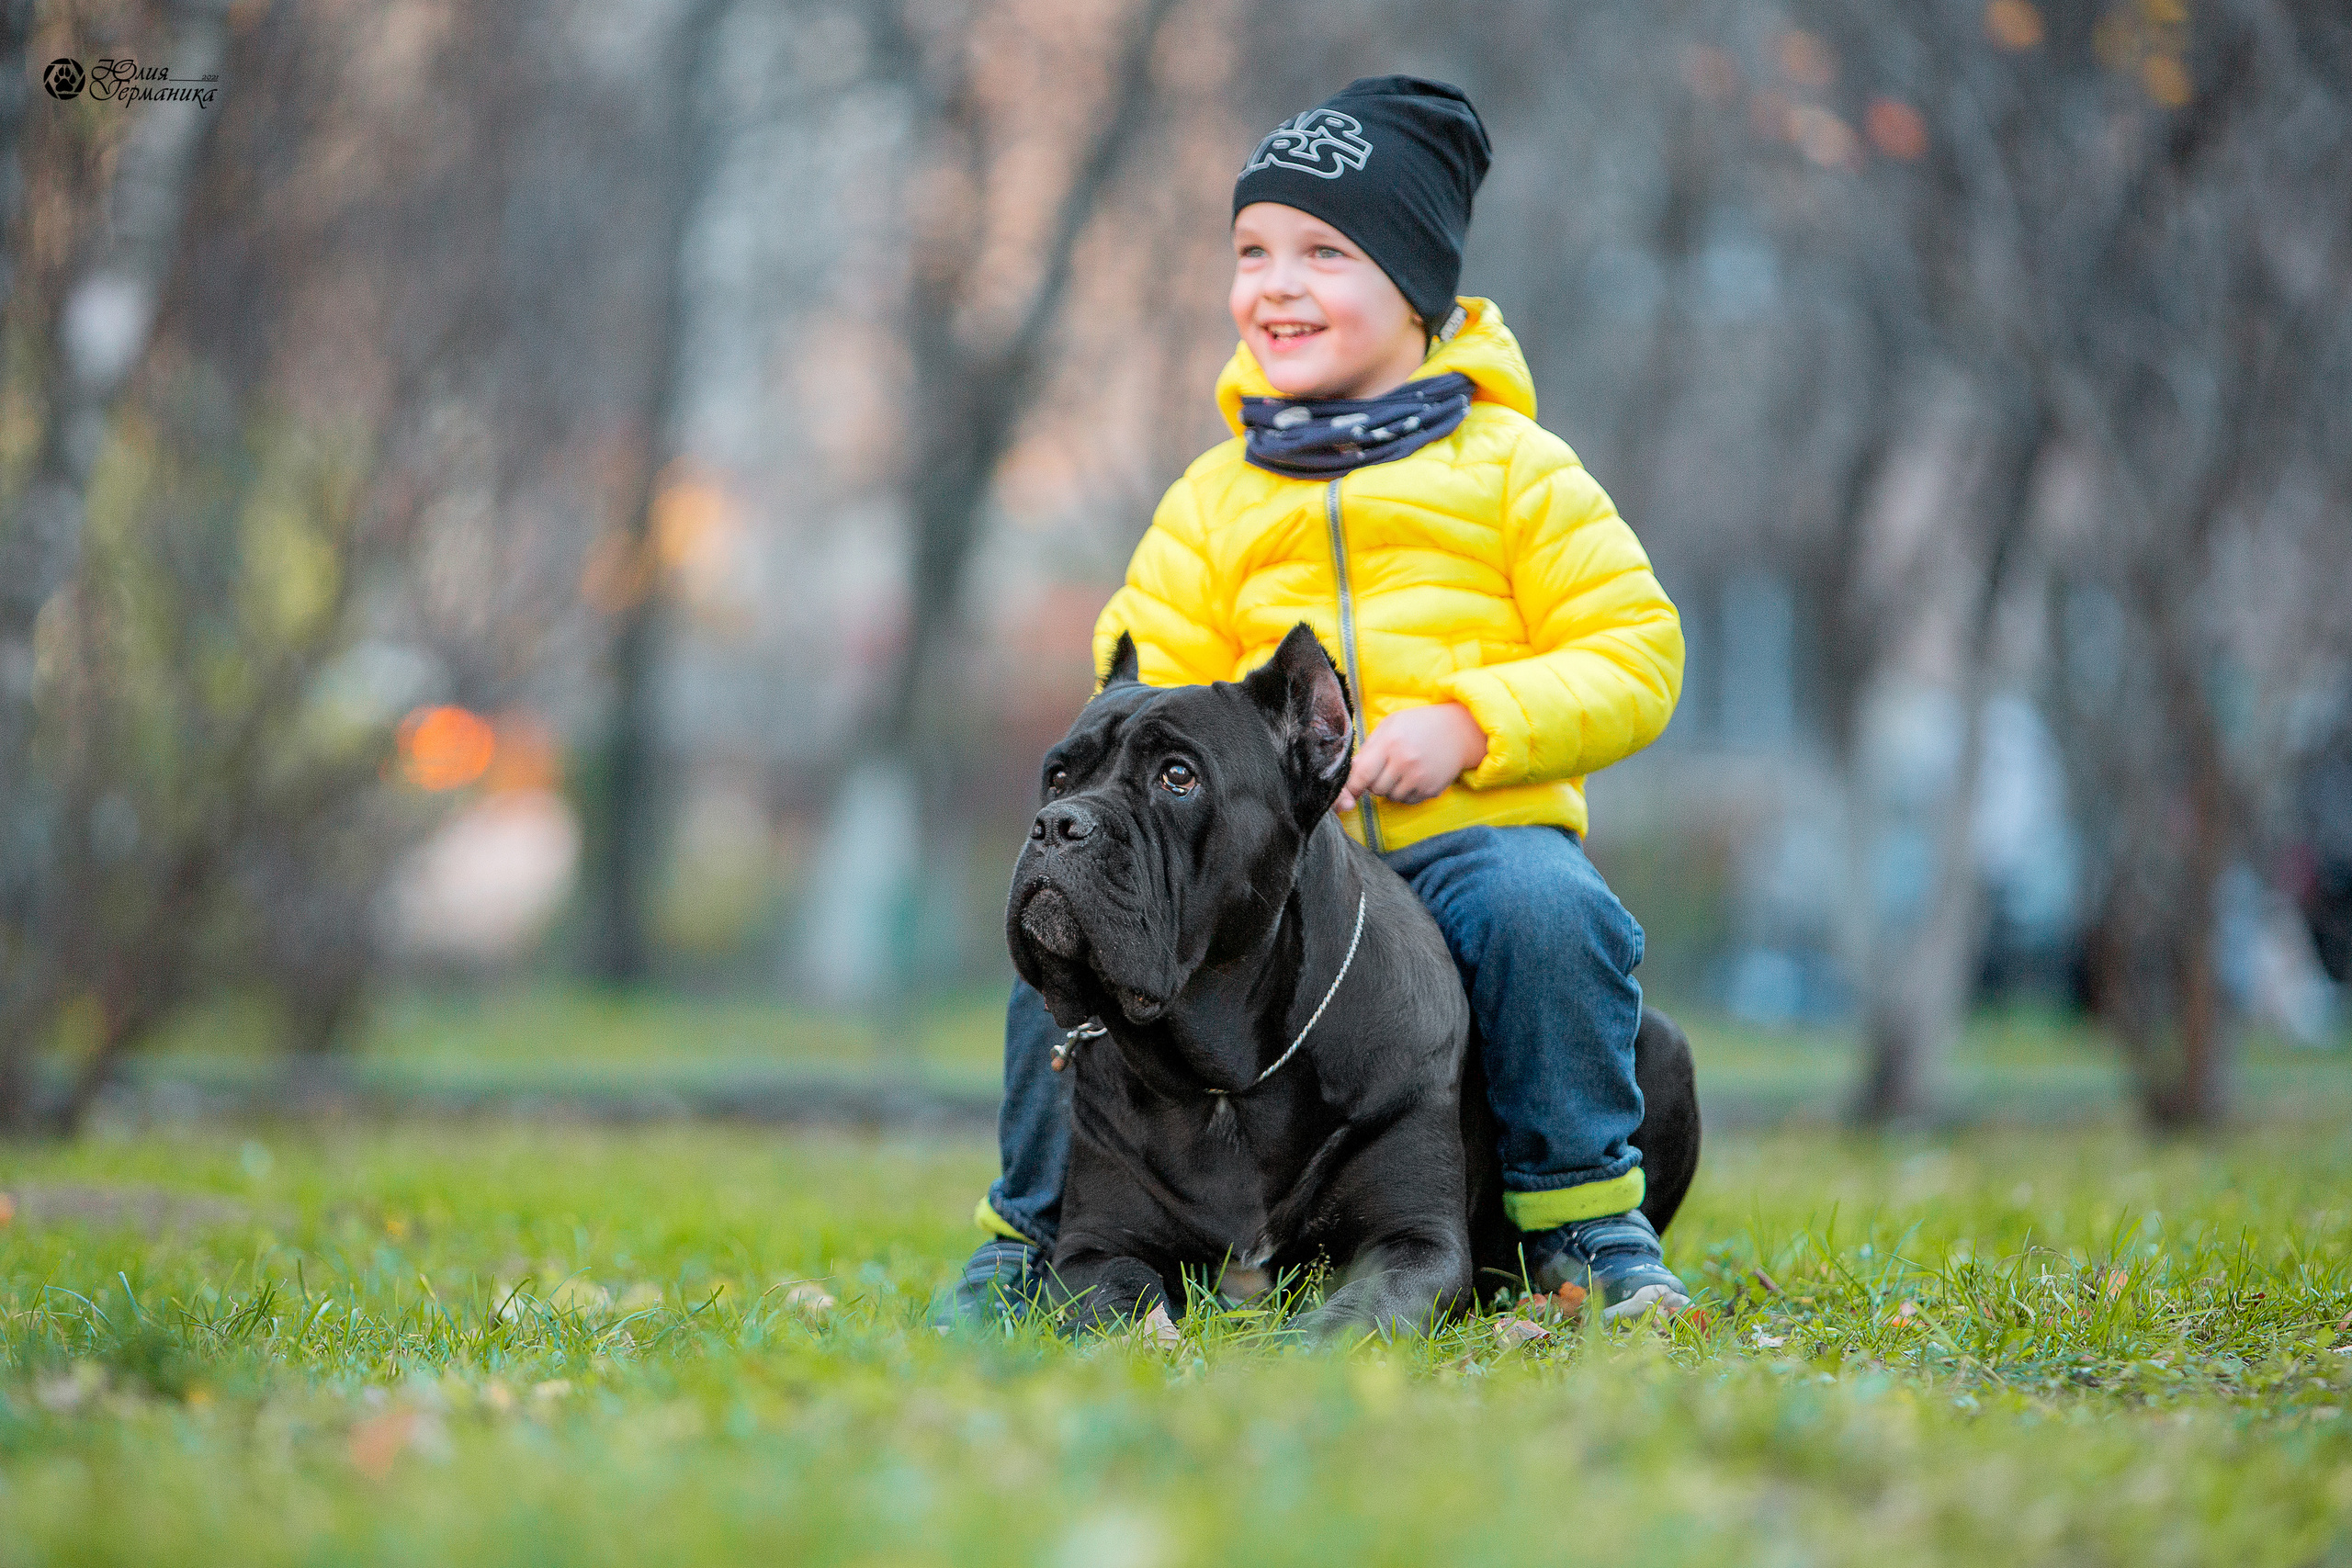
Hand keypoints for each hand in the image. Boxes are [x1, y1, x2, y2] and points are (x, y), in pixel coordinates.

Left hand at [1334, 702, 1487, 813]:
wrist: (1459, 731)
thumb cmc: (1419, 725)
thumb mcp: (1391, 725)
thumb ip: (1369, 747)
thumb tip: (1351, 771)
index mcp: (1390, 743)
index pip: (1362, 773)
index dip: (1351, 786)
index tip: (1347, 793)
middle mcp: (1405, 762)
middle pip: (1375, 789)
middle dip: (1375, 782)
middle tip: (1385, 768)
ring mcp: (1420, 778)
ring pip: (1391, 797)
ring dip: (1391, 788)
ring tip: (1402, 770)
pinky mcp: (1431, 789)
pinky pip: (1408, 800)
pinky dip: (1406, 793)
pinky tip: (1415, 776)